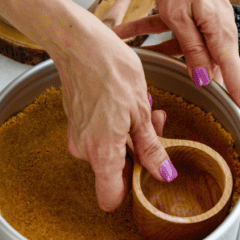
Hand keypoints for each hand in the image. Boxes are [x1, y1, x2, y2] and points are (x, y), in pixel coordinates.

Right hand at [50, 12, 174, 211]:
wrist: (78, 41)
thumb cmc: (109, 69)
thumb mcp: (140, 109)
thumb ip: (150, 146)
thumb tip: (163, 173)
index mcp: (101, 151)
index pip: (110, 198)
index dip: (131, 191)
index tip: (149, 172)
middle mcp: (84, 148)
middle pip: (115, 169)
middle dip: (139, 151)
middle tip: (157, 124)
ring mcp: (77, 133)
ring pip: (109, 148)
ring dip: (130, 133)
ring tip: (146, 104)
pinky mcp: (75, 118)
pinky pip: (98, 133)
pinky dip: (115, 123)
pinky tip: (128, 100)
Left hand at [112, 0, 239, 131]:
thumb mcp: (179, 13)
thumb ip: (191, 48)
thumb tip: (204, 80)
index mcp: (220, 37)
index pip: (236, 82)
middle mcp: (216, 33)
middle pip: (206, 70)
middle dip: (190, 86)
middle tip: (173, 110)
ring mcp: (203, 23)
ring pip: (181, 50)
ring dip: (155, 53)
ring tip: (130, 62)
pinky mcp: (190, 13)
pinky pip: (171, 31)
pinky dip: (150, 31)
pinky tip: (123, 33)